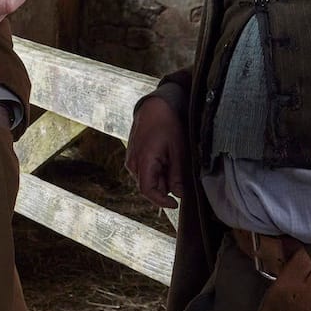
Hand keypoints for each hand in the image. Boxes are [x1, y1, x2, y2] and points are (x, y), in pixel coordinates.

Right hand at [125, 95, 185, 209]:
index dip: (161, 201)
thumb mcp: (178, 150)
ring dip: (162, 176)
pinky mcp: (133, 157)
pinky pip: (145, 171)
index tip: (175, 204)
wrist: (154, 106)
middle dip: (166, 184)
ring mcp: (131, 160)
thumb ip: (177, 175)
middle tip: (179, 168)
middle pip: (149, 186)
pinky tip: (165, 155)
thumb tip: (179, 195)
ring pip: (148, 179)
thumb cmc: (167, 124)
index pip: (148, 191)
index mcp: (143, 161)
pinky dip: (157, 169)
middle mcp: (132, 163)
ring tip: (171, 157)